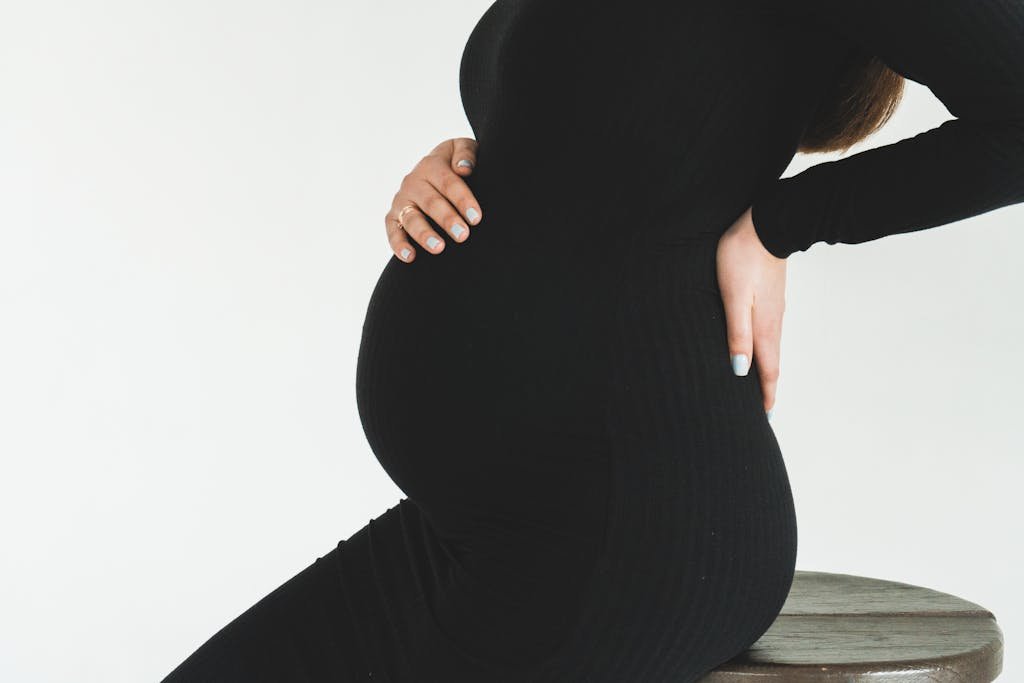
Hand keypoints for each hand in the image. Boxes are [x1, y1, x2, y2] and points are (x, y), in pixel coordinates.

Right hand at [385, 137, 483, 261]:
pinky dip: (398, 244)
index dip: (462, 200)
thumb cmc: (456, 162)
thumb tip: (464, 169)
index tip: (476, 218)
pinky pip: (392, 231)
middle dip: (447, 219)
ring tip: (439, 248)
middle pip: (431, 202)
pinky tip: (410, 257)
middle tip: (463, 235)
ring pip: (411, 218)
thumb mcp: (462, 148)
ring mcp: (402, 200)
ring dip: (424, 234)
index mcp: (431, 165)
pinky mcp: (393, 217)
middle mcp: (413, 182)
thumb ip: (466, 154)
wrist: (435, 169)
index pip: (448, 183)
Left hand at [716, 206, 786, 419]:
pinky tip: (757, 349)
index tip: (764, 419)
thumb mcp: (733, 298)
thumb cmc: (742, 258)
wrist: (765, 224)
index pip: (767, 370)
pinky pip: (769, 333)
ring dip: (767, 370)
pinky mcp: (771, 297)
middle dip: (767, 389)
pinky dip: (765, 350)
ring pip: (771, 348)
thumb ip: (736, 334)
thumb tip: (739, 371)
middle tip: (763, 412)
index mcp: (764, 327)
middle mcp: (773, 322)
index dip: (765, 396)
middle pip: (772, 363)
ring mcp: (774, 309)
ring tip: (760, 387)